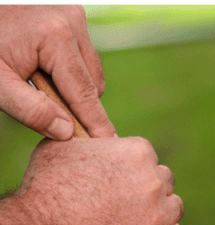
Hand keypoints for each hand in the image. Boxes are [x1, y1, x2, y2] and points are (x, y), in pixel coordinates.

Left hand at [0, 5, 113, 138]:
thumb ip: (30, 110)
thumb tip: (66, 132)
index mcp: (57, 37)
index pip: (85, 94)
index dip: (97, 125)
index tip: (109, 147)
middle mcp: (72, 22)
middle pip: (92, 84)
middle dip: (75, 103)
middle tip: (44, 107)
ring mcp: (73, 15)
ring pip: (90, 71)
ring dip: (72, 86)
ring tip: (37, 81)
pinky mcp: (70, 14)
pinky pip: (82, 56)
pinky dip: (67, 69)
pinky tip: (42, 66)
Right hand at [0, 137, 183, 224]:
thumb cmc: (47, 191)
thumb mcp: (63, 148)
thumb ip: (92, 142)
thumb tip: (98, 140)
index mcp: (136, 153)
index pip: (147, 157)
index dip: (131, 169)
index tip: (119, 180)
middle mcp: (154, 183)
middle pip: (164, 181)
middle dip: (146, 189)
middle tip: (123, 203)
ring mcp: (160, 217)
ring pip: (174, 209)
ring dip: (159, 213)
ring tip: (131, 222)